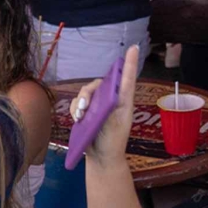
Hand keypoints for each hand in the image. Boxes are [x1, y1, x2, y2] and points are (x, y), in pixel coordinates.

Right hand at [73, 44, 139, 167]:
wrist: (101, 159)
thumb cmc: (113, 143)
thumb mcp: (114, 126)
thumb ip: (107, 109)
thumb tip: (98, 95)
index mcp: (123, 103)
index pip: (127, 80)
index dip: (129, 64)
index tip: (133, 48)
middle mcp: (111, 101)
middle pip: (99, 84)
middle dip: (88, 92)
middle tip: (83, 106)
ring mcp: (97, 107)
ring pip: (86, 93)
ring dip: (80, 102)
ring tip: (79, 117)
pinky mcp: (86, 113)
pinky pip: (77, 104)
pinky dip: (74, 109)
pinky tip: (77, 120)